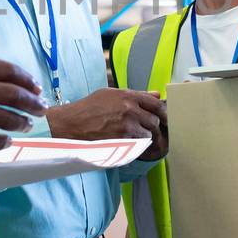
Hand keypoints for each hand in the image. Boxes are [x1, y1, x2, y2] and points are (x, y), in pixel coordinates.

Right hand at [0, 54, 46, 150]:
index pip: (9, 71)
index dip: (27, 80)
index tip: (36, 87)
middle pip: (13, 95)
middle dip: (32, 103)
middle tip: (40, 108)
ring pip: (5, 118)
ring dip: (21, 123)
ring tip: (27, 125)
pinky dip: (1, 142)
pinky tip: (6, 142)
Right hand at [45, 88, 166, 159]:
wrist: (73, 123)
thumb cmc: (89, 108)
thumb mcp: (111, 94)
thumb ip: (135, 94)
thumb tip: (155, 94)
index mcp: (128, 95)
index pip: (155, 103)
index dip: (162, 111)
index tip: (164, 116)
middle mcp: (130, 108)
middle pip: (154, 119)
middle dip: (152, 125)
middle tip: (146, 128)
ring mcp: (127, 124)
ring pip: (148, 133)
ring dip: (144, 135)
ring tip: (133, 134)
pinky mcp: (123, 138)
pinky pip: (138, 143)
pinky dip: (136, 143)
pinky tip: (127, 140)